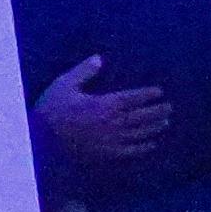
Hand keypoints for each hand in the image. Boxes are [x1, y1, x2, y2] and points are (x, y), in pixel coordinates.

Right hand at [33, 55, 174, 182]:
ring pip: (139, 133)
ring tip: (165, 122)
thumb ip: (83, 72)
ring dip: (154, 127)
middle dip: (157, 111)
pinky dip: (143, 147)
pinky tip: (152, 144)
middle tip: (170, 107)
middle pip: (140, 116)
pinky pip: (130, 151)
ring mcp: (111, 140)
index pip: (132, 98)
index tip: (159, 92)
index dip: (147, 95)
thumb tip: (99, 58)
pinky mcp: (106, 153)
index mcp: (103, 105)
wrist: (40, 139)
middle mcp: (112, 123)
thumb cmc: (51, 109)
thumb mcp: (64, 85)